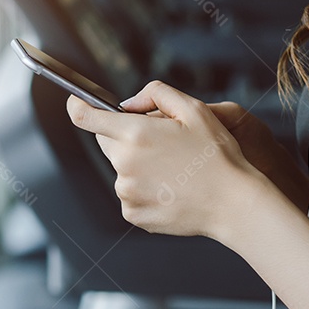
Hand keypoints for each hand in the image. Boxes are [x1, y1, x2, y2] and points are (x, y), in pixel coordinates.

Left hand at [66, 80, 270, 238]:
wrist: (232, 203)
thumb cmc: (217, 157)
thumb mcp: (194, 109)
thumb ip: (155, 94)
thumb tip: (127, 103)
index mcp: (135, 135)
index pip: (85, 117)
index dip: (77, 106)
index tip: (76, 103)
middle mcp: (124, 165)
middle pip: (107, 143)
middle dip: (126, 138)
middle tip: (162, 144)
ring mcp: (126, 193)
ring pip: (122, 170)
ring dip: (138, 166)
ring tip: (173, 171)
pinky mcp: (133, 214)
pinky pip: (130, 195)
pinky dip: (145, 190)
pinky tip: (171, 189)